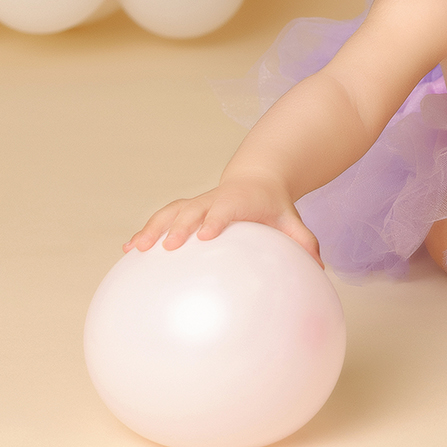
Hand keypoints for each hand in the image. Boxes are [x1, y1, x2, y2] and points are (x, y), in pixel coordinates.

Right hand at [123, 175, 322, 266]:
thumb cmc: (274, 206)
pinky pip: (162, 219)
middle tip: (167, 246)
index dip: (215, 219)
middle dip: (178, 226)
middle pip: (192, 210)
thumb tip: (319, 267)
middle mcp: (214, 200)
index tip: (205, 235)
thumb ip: (303, 240)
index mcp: (239, 201)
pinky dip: (145, 231)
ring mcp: (198, 204)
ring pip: (171, 212)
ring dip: (152, 228)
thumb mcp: (291, 219)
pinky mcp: (186, 210)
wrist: (258, 179)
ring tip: (135, 249)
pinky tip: (127, 251)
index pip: (226, 209)